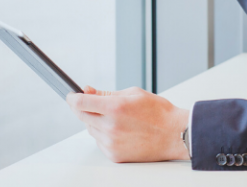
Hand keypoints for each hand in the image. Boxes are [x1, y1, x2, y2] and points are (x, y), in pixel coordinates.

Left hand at [67, 86, 189, 162]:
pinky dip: (104, 134)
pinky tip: (120, 129)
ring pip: (90, 129)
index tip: (71, 95)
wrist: (174, 134)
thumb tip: (87, 91)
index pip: (80, 103)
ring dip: (95, 121)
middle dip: (84, 108)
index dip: (73, 97)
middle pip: (82, 116)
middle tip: (94, 103)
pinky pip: (99, 141)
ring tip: (116, 117)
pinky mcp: (114, 155)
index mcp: (115, 108)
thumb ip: (107, 93)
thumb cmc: (159, 112)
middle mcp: (111, 127)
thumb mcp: (133, 93)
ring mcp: (112, 143)